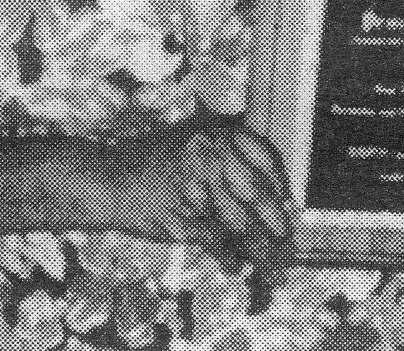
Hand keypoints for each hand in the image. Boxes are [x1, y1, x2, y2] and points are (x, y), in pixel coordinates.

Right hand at [121, 121, 293, 267]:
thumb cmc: (161, 162)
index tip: (291, 208)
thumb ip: (235, 160)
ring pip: (240, 225)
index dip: (282, 186)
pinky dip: (229, 257)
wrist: (112, 179)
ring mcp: (196, 187)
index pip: (265, 158)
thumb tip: (279, 197)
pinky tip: (236, 266)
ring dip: (261, 251)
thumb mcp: (198, 143)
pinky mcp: (182, 218)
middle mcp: (210, 157)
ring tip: (275, 269)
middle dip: (277, 224)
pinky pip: (216, 242)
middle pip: (257, 195)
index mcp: (219, 134)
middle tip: (289, 243)